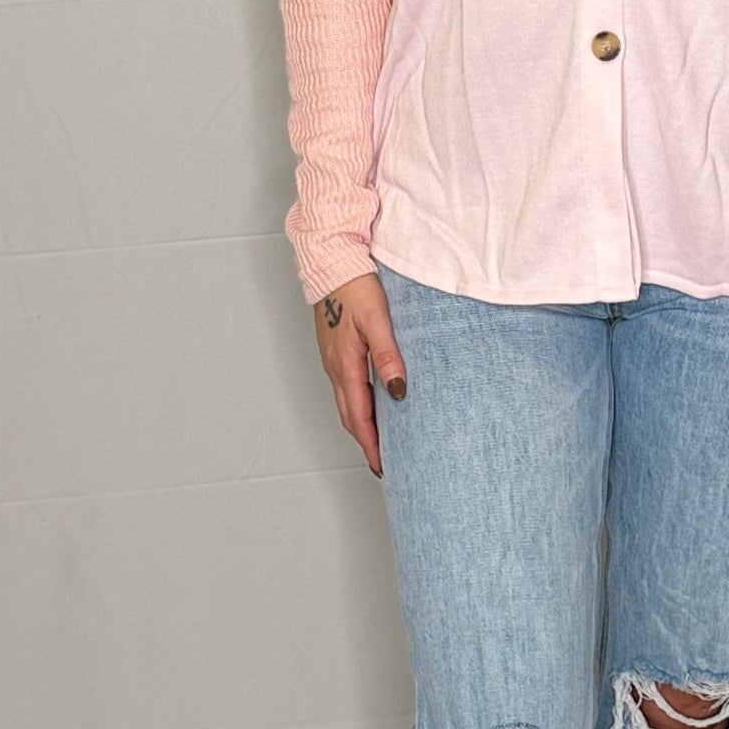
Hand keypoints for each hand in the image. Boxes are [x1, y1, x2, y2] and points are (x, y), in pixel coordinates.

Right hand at [312, 272, 407, 476]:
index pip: (358, 417)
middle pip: (349, 416)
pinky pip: (346, 387)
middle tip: (382, 463)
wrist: (331, 261)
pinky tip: (371, 402)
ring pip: (346, 402)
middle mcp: (335, 367)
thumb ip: (388, 355)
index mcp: (345, 365)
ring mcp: (333, 359)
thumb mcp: (377, 320)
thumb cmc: (354, 286)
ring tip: (380, 440)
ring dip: (361, 425)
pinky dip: (357, 405)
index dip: (371, 445)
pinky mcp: (335, 349)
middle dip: (365, 442)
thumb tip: (398, 391)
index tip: (382, 467)